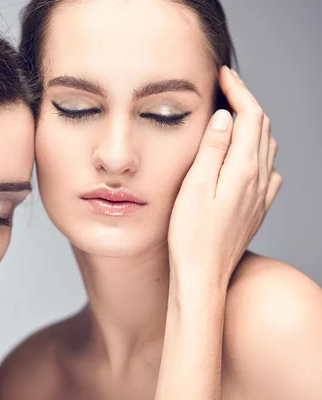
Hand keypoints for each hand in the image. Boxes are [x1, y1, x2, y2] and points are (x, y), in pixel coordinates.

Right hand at [167, 66, 281, 288]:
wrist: (203, 276)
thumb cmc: (191, 237)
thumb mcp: (195, 188)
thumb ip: (212, 151)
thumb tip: (224, 118)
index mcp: (243, 170)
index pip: (250, 117)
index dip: (239, 90)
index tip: (224, 75)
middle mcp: (260, 179)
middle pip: (262, 127)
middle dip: (246, 101)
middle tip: (225, 87)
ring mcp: (262, 195)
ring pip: (267, 146)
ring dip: (252, 124)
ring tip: (231, 115)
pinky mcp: (258, 207)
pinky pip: (268, 169)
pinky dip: (258, 151)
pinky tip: (244, 157)